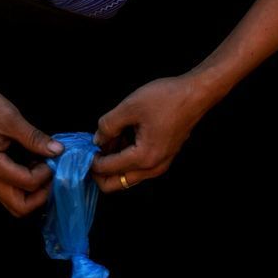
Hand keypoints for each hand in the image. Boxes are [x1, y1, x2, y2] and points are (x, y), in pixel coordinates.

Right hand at [0, 80, 63, 217]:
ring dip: (32, 191)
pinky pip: (9, 188)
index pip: (26, 184)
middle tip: (51, 174)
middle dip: (40, 195)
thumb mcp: (12, 119)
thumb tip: (57, 150)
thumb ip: (35, 138)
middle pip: (19, 207)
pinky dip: (24, 183)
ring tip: (42, 168)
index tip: (52, 157)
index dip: (45, 174)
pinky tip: (33, 164)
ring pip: (14, 201)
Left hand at [91, 74, 208, 192]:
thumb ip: (108, 125)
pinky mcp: (164, 157)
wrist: (196, 94)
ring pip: (127, 176)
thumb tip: (97, 140)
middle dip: (99, 171)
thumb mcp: (130, 107)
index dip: (90, 160)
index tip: (81, 149)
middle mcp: (153, 168)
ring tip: (107, 140)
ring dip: (113, 164)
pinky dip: (126, 158)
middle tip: (90, 152)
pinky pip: (138, 167)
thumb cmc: (166, 98)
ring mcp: (160, 164)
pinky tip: (121, 138)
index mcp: (143, 157)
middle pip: (115, 184)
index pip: (107, 169)